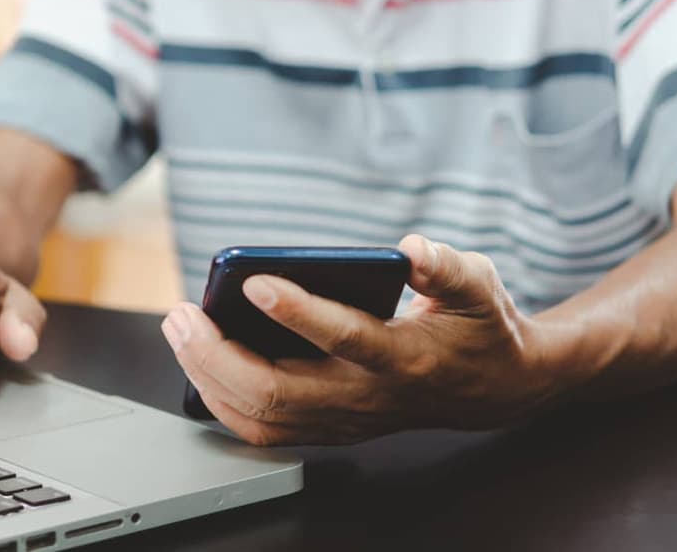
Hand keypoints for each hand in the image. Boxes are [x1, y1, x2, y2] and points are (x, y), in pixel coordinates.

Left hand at [162, 235, 559, 445]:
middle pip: (282, 391)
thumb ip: (448, 266)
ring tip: (181, 331)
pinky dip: (222, 401)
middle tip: (182, 314)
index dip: (298, 312)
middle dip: (219, 354)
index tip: (255, 280)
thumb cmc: (479, 329)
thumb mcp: (480, 286)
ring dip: (210, 377)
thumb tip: (411, 246)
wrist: (495, 390)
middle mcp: (370, 396)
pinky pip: (265, 429)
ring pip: (264, 416)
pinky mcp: (331, 427)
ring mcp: (347, 419)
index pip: (347, 338)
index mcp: (408, 357)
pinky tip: (198, 365)